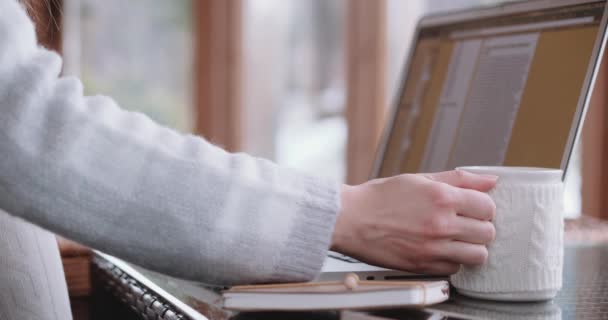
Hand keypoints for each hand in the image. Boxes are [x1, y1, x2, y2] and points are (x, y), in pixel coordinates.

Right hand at [332, 170, 496, 274]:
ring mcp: (432, 247)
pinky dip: (452, 260)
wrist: (350, 219)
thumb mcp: (419, 179)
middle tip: (465, 224)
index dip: (482, 207)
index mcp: (442, 197)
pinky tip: (440, 249)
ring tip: (457, 240)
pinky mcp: (423, 265)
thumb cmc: (379, 198)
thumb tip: (490, 180)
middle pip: (487, 233)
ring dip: (471, 247)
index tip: (473, 208)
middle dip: (479, 227)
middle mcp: (441, 224)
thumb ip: (458, 179)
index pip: (487, 207)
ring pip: (478, 255)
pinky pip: (455, 268)